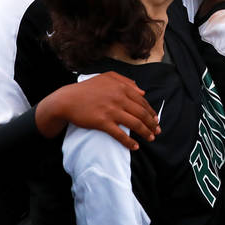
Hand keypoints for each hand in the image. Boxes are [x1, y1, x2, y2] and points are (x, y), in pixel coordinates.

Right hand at [35, 71, 159, 149]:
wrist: (67, 99)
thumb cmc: (87, 88)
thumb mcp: (107, 77)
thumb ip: (125, 81)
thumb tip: (142, 91)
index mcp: (121, 87)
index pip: (142, 101)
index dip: (151, 112)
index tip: (156, 120)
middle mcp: (119, 98)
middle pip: (141, 113)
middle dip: (152, 123)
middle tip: (157, 131)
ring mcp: (111, 110)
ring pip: (134, 123)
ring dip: (145, 133)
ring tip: (150, 139)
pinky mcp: (103, 122)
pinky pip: (120, 134)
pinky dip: (129, 142)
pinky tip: (135, 147)